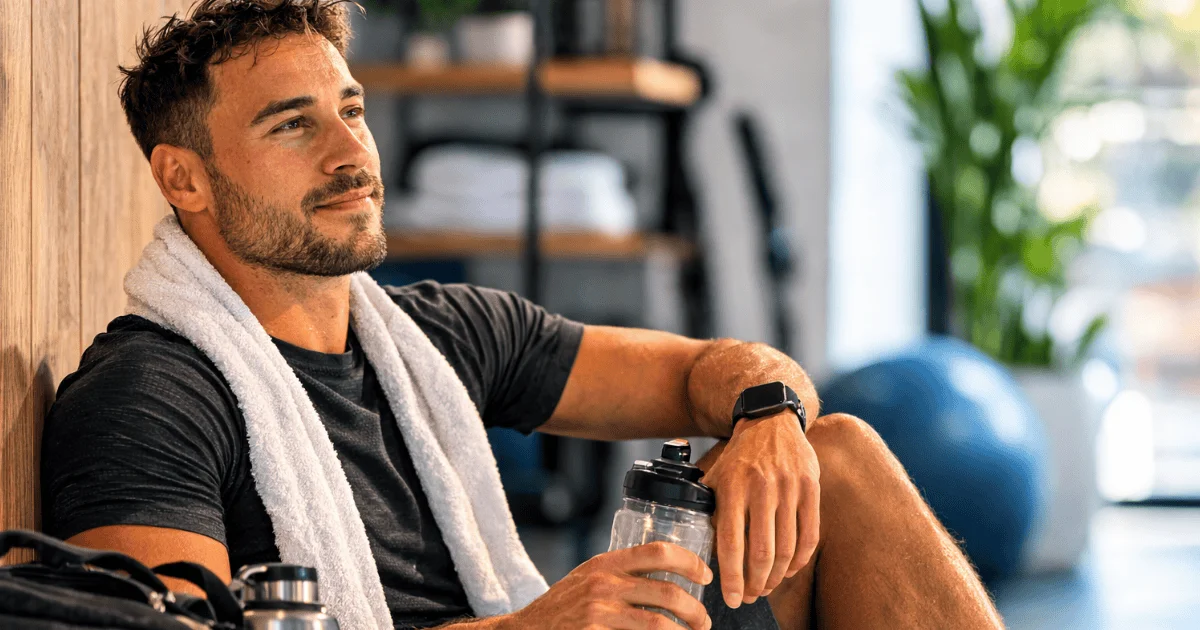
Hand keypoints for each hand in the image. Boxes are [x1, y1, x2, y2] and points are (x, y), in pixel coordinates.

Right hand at [503, 541, 713, 629]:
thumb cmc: (564, 606)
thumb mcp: (590, 576)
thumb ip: (622, 573)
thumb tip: (668, 576)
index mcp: (607, 562)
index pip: (658, 551)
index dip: (689, 562)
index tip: (705, 575)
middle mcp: (604, 584)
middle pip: (667, 592)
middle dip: (695, 610)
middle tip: (703, 621)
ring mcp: (599, 612)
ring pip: (659, 622)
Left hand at [701, 412, 819, 607]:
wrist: (771, 420)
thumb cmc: (740, 456)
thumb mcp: (716, 476)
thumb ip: (709, 509)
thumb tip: (701, 546)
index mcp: (732, 487)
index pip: (731, 543)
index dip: (732, 577)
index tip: (732, 598)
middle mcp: (761, 488)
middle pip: (762, 552)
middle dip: (756, 583)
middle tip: (751, 596)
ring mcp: (789, 488)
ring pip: (787, 548)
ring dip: (778, 576)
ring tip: (768, 586)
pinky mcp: (811, 488)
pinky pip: (809, 535)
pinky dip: (800, 560)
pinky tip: (790, 570)